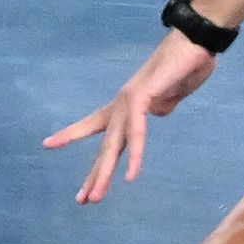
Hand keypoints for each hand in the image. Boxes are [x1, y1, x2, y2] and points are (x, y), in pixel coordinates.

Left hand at [44, 33, 222, 204]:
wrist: (196, 41)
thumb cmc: (185, 65)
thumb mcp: (170, 96)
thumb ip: (160, 106)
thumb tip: (155, 113)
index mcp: (127, 104)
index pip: (95, 124)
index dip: (73, 134)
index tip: (48, 143)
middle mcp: (123, 103)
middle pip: (104, 146)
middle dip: (93, 175)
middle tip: (81, 201)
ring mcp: (130, 100)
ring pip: (114, 145)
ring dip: (104, 174)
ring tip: (94, 199)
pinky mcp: (144, 97)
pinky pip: (137, 133)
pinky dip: (134, 155)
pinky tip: (130, 177)